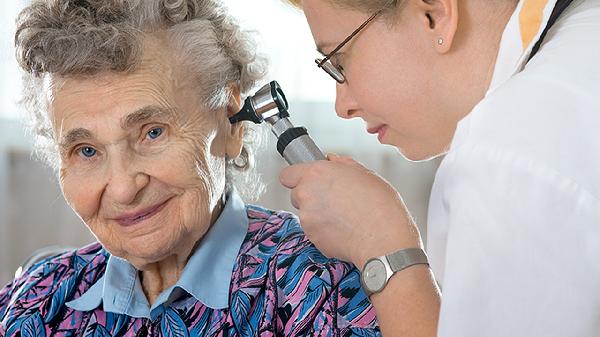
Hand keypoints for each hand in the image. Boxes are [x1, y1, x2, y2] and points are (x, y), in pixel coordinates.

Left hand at [279, 154, 422, 267]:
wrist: (383, 239)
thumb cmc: (380, 206)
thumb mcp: (366, 174)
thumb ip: (343, 164)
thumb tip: (332, 160)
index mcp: (317, 173)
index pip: (287, 174)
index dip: (297, 177)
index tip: (306, 180)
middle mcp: (307, 194)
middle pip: (296, 194)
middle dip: (310, 196)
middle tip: (332, 199)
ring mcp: (307, 217)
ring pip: (305, 213)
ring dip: (318, 214)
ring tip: (342, 216)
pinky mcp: (312, 237)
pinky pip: (314, 231)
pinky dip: (324, 230)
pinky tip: (343, 229)